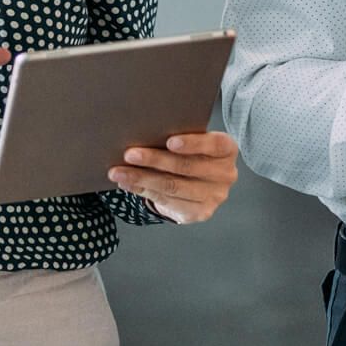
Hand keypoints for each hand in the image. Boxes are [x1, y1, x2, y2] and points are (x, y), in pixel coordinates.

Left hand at [109, 131, 238, 223]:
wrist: (198, 184)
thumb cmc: (191, 153)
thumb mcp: (191, 142)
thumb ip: (176, 138)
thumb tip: (141, 133)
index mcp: (226, 150)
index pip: (214, 145)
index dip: (193, 144)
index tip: (169, 142)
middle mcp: (225, 174)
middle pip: (186, 167)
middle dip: (155, 160)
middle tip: (129, 154)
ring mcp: (214, 196)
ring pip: (173, 186)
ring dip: (142, 178)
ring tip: (119, 171)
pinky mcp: (200, 212)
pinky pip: (167, 201)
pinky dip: (143, 190)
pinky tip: (127, 183)